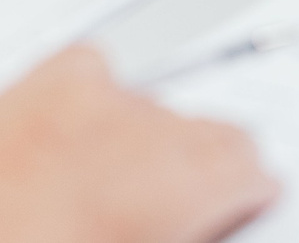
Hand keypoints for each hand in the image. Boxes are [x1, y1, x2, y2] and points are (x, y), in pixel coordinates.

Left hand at [0, 45, 276, 242]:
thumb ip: (174, 226)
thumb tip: (205, 217)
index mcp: (171, 191)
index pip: (249, 167)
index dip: (247, 193)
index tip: (239, 205)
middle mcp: (144, 134)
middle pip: (218, 130)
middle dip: (208, 168)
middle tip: (172, 206)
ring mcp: (98, 99)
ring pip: (159, 107)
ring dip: (148, 140)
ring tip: (104, 184)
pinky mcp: (49, 78)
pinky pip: (98, 73)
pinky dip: (97, 101)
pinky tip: (73, 140)